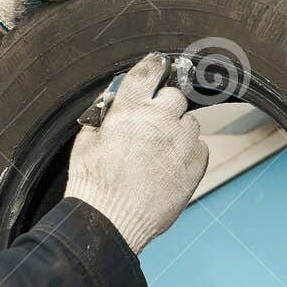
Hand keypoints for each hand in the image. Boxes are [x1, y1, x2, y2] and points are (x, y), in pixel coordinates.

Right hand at [63, 55, 208, 254]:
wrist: (111, 221)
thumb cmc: (94, 185)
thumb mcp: (85, 142)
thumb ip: (103, 118)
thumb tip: (114, 105)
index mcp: (129, 110)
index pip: (147, 73)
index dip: (154, 66)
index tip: (158, 65)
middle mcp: (158, 121)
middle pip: (175, 98)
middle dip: (165, 108)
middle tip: (153, 126)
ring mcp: (180, 143)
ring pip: (190, 123)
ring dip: (178, 132)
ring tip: (161, 153)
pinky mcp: (194, 166)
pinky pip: (200, 148)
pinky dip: (189, 153)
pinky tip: (171, 167)